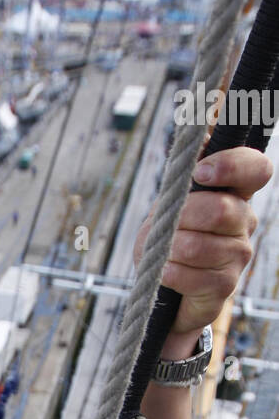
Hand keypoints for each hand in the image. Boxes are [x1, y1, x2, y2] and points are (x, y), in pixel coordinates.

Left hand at [133, 146, 272, 348]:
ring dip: (170, 249)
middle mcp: (244, 221)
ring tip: (164, 252)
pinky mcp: (225, 285)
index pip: (257, 169)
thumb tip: (202, 132)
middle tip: (167, 225)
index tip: (199, 173)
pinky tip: (165, 272)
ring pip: (199, 246)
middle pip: (220, 210)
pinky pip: (192, 276)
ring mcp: (238, 255)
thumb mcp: (170, 199)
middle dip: (182, 217)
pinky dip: (169, 273)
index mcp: (236, 194)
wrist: (162, 285)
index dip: (232, 166)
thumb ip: (186, 171)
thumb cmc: (167, 237)